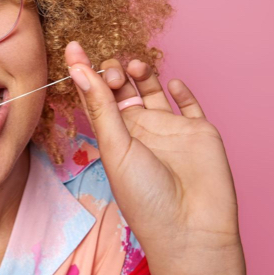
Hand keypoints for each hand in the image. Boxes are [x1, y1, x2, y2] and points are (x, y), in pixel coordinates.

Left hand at [64, 41, 242, 263]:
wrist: (192, 228)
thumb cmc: (146, 198)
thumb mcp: (116, 148)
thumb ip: (101, 107)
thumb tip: (78, 69)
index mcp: (113, 137)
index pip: (94, 98)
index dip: (84, 72)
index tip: (73, 47)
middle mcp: (139, 131)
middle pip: (122, 88)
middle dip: (114, 72)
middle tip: (113, 73)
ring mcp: (169, 130)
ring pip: (152, 90)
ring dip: (142, 72)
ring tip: (135, 65)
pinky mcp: (200, 132)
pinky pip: (190, 106)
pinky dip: (181, 90)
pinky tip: (172, 82)